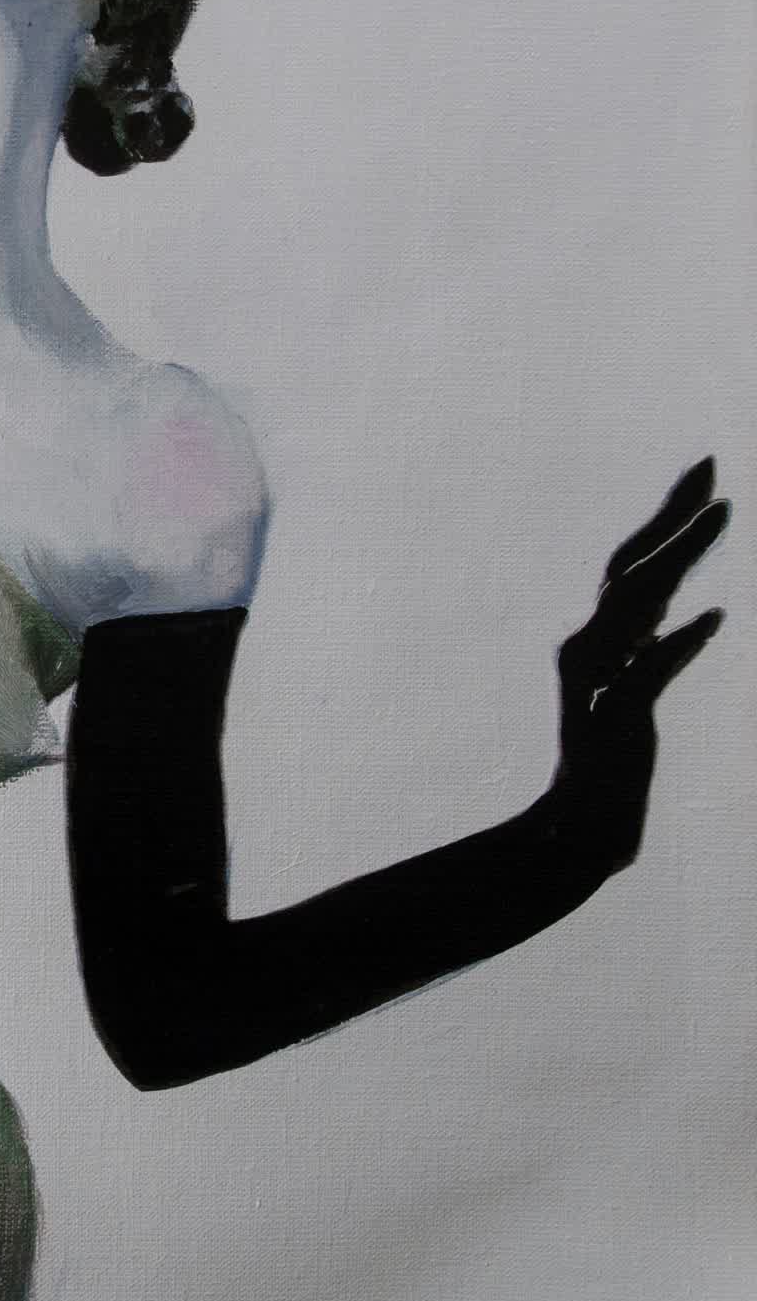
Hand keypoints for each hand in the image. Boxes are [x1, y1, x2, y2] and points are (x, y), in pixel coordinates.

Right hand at [549, 457, 728, 873]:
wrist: (576, 836)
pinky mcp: (612, 721)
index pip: (635, 567)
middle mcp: (590, 651)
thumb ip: (661, 653)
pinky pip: (646, 674)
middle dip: (672, 515)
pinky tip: (713, 619)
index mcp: (600, 644)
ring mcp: (597, 684)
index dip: (670, 520)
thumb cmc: (612, 771)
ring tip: (725, 511)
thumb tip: (701, 616)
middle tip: (711, 465)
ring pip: (636, 603)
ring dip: (680, 554)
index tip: (706, 476)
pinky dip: (678, 647)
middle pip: (632, 568)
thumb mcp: (643, 700)